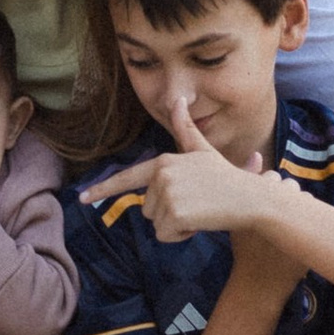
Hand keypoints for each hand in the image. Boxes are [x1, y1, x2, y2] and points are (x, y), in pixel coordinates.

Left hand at [86, 89, 283, 247]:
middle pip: (146, 209)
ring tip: (200, 211)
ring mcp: (167, 194)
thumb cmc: (227, 177)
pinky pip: (165, 235)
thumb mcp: (202, 150)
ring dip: (177, 226)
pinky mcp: (174, 213)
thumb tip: (178, 98)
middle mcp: (161, 175)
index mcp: (163, 162)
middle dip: (169, 214)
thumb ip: (185, 128)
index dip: (103, 189)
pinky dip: (182, 235)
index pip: (127, 177)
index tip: (83, 198)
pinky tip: (201, 221)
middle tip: (197, 203)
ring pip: (156, 225)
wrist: (251, 197)